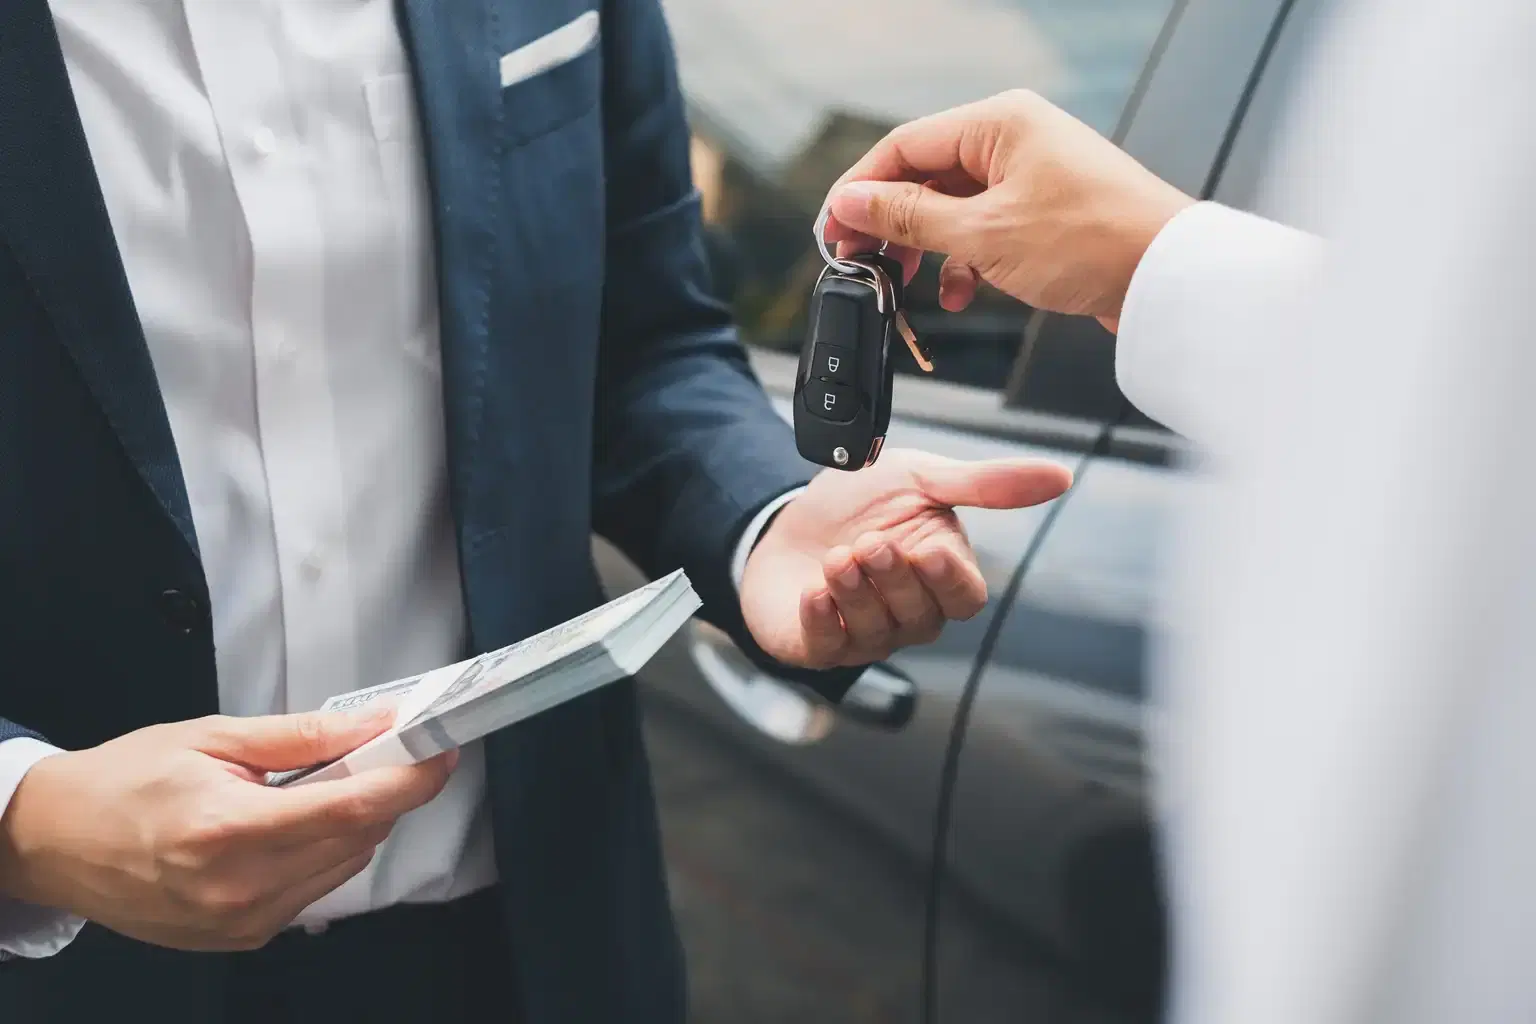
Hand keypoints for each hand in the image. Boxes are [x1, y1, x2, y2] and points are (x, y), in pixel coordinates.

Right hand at [0, 709, 454, 950]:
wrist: (57, 841)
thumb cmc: (127, 781)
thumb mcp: (216, 738)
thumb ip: (307, 735)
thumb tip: (379, 722)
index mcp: (229, 830)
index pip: (353, 808)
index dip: (411, 779)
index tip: (441, 751)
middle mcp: (240, 888)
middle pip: (359, 837)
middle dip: (385, 791)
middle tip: (382, 751)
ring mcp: (244, 922)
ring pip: (346, 865)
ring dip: (354, 822)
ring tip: (315, 787)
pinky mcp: (245, 938)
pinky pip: (316, 889)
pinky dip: (323, 852)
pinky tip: (290, 825)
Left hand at [741, 449, 1071, 668]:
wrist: (787, 516)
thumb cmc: (862, 503)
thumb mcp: (922, 478)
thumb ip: (987, 483)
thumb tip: (1061, 476)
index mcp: (939, 575)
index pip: (964, 597)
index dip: (949, 580)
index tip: (928, 551)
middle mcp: (907, 613)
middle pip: (921, 616)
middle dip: (894, 579)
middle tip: (870, 542)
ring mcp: (863, 633)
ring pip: (875, 632)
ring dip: (855, 593)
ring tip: (836, 557)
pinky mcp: (817, 645)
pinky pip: (826, 646)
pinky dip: (820, 620)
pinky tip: (813, 591)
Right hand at [822, 89, 1193, 330]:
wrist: (1168, 279)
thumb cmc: (1092, 242)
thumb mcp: (982, 234)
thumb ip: (908, 218)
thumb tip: (852, 204)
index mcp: (998, 123)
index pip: (904, 146)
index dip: (860, 190)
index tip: (833, 230)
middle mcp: (1014, 140)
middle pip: (925, 177)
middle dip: (891, 225)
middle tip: (861, 263)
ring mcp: (1031, 175)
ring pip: (952, 209)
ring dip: (926, 250)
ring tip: (906, 286)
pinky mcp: (1044, 212)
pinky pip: (984, 230)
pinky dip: (964, 262)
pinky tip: (959, 294)